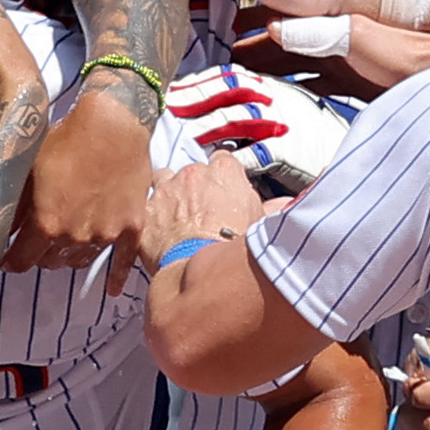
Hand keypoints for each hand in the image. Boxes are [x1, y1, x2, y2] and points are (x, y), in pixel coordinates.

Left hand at [5, 98, 151, 282]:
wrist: (114, 123)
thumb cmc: (67, 140)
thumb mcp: (30, 170)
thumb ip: (16, 208)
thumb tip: (1, 229)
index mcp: (47, 225)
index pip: (22, 260)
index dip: (11, 260)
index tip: (7, 257)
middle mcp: (76, 236)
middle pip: (51, 262)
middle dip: (40, 253)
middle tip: (37, 240)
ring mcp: (106, 234)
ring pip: (80, 260)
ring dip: (69, 255)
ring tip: (64, 242)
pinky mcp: (131, 226)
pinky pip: (123, 261)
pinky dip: (116, 276)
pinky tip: (111, 290)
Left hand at [140, 150, 271, 265]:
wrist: (201, 269)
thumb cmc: (233, 248)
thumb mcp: (259, 225)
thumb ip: (271, 208)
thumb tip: (286, 204)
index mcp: (224, 172)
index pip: (222, 161)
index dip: (222, 177)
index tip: (222, 191)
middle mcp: (193, 173)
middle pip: (191, 171)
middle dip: (194, 187)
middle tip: (201, 212)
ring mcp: (166, 189)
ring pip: (162, 179)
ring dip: (168, 193)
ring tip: (174, 216)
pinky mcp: (146, 210)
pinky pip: (144, 206)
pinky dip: (150, 215)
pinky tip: (157, 230)